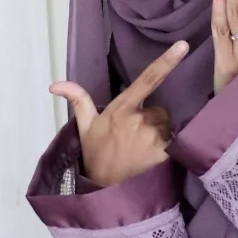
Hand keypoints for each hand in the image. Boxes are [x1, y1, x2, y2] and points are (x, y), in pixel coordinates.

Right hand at [50, 41, 187, 187]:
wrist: (105, 190)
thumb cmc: (96, 156)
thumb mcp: (85, 128)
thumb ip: (78, 100)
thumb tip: (54, 84)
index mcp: (121, 108)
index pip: (147, 79)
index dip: (166, 62)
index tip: (183, 46)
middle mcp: (139, 118)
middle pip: (159, 111)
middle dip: (152, 122)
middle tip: (136, 140)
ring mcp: (152, 136)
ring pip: (167, 128)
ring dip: (159, 137)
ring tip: (142, 152)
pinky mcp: (164, 153)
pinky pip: (174, 144)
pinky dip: (167, 150)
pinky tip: (153, 160)